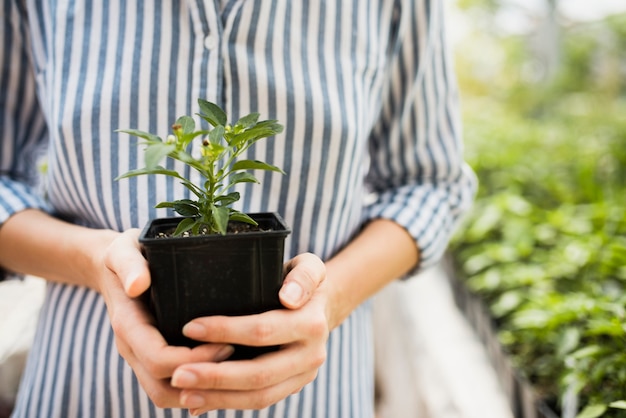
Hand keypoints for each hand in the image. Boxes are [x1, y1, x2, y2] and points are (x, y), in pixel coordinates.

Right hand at [100, 229, 231, 408]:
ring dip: (199, 390)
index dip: (194, 359)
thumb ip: (129, 264)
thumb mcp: (123, 249)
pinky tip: (222, 372)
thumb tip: (137, 284)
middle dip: (201, 379)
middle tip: (237, 358)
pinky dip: (194, 388)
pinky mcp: (152, 357)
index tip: (227, 343)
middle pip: (162, 388)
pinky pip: (171, 385)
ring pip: (165, 394)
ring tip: (232, 369)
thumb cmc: (126, 253)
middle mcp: (132, 347)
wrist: (115, 265)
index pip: (158, 359)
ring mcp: (141, 356)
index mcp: (127, 324)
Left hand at [169, 252, 328, 413]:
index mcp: (312, 323)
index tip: (190, 328)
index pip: (263, 330)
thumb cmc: (302, 281)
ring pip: (259, 396)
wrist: (323, 307)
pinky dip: (228, 402)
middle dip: (216, 376)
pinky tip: (199, 400)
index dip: (226, 331)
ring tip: (183, 393)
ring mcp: (303, 376)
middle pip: (260, 373)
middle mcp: (311, 355)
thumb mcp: (309, 266)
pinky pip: (260, 401)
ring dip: (218, 397)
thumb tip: (288, 297)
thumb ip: (302, 276)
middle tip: (178, 374)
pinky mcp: (292, 387)